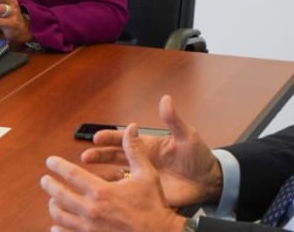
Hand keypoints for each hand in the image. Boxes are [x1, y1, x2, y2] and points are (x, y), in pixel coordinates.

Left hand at [42, 124, 185, 231]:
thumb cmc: (154, 206)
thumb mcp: (147, 174)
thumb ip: (135, 150)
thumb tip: (131, 128)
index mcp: (101, 191)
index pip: (70, 174)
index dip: (57, 166)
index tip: (50, 161)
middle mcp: (91, 210)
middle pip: (59, 195)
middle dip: (49, 185)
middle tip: (45, 180)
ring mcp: (89, 228)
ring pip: (60, 216)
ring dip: (53, 206)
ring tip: (52, 200)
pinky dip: (58, 229)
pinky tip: (56, 226)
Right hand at [81, 95, 222, 207]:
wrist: (209, 180)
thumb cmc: (199, 156)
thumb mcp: (187, 136)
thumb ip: (174, 120)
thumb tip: (166, 99)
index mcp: (149, 145)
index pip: (124, 139)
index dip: (109, 137)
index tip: (96, 137)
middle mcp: (143, 160)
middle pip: (115, 157)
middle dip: (99, 156)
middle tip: (85, 157)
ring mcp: (145, 177)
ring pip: (118, 175)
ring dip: (104, 175)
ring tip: (88, 177)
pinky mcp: (150, 193)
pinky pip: (129, 193)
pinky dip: (118, 193)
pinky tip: (107, 194)